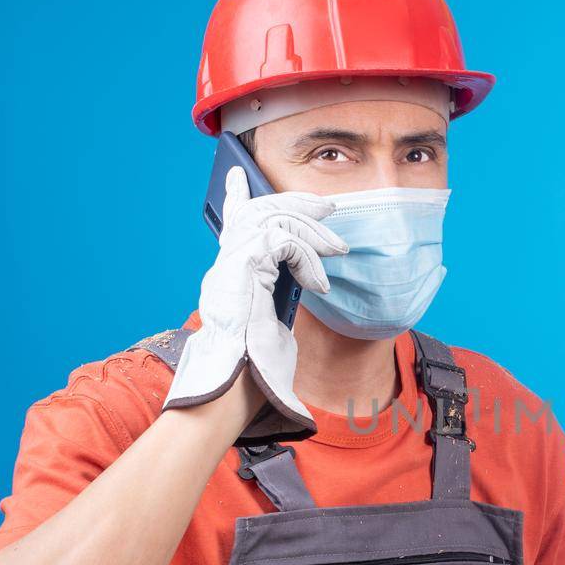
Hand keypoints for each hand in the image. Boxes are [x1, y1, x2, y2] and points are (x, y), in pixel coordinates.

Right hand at [163, 167, 347, 435]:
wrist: (238, 388)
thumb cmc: (257, 369)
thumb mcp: (273, 324)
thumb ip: (280, 295)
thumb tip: (303, 283)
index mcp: (231, 276)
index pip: (232, 226)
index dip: (235, 198)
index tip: (237, 176)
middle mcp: (226, 266)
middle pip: (259, 212)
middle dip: (296, 203)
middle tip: (330, 207)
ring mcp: (230, 264)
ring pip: (274, 219)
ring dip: (313, 230)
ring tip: (338, 248)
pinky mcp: (242, 266)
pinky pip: (282, 240)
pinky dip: (307, 256)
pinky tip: (320, 281)